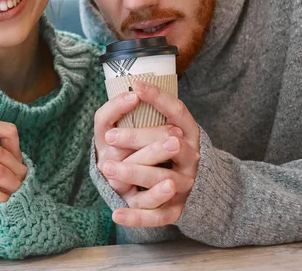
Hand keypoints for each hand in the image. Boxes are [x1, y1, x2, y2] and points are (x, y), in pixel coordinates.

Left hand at [102, 79, 200, 226]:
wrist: (196, 191)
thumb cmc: (165, 152)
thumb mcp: (161, 131)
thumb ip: (148, 115)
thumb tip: (129, 93)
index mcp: (189, 133)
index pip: (177, 111)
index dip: (158, 98)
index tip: (135, 86)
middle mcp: (191, 157)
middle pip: (169, 143)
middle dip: (138, 139)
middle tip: (110, 137)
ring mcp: (185, 184)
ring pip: (161, 180)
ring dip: (133, 173)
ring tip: (107, 168)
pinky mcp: (176, 209)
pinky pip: (157, 215)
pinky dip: (136, 217)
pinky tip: (116, 214)